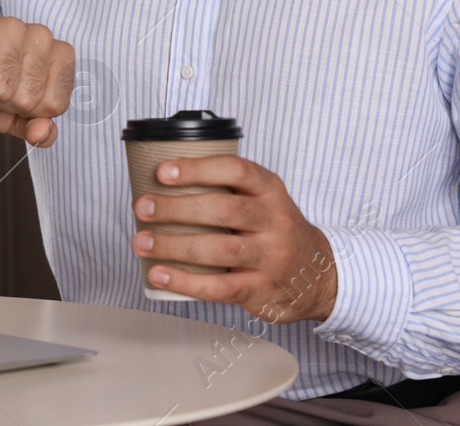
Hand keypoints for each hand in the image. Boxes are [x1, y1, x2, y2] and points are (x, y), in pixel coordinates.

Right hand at [0, 14, 73, 146]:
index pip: (55, 105)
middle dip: (1, 102)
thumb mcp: (14, 116)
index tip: (13, 94)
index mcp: (61, 57)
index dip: (27, 110)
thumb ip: (37, 129)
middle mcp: (42, 36)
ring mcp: (11, 26)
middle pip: (27, 98)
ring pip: (1, 86)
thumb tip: (42, 134)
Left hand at [133, 154, 337, 324]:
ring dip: (174, 245)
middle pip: (223, 210)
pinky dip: (185, 282)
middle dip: (176, 208)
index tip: (162, 172)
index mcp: (270, 190)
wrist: (318, 274)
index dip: (197, 169)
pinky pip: (220, 287)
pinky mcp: (261, 290)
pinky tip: (159, 275)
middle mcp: (274, 221)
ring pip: (219, 249)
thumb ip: (227, 189)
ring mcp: (270, 258)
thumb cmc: (274, 230)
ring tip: (142, 242)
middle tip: (143, 207)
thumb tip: (161, 183)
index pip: (236, 170)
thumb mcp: (264, 199)